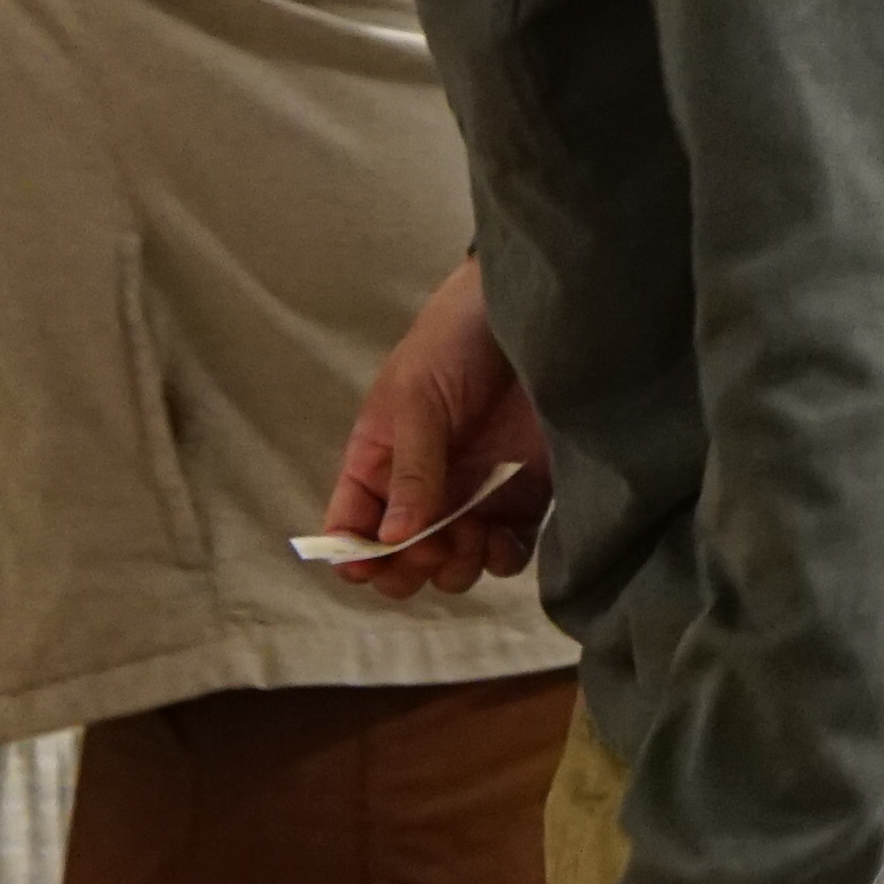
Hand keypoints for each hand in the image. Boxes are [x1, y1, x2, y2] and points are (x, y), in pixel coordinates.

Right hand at [313, 261, 551, 601]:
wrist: (532, 314)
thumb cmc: (454, 341)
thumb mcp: (417, 399)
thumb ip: (410, 471)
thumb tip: (393, 540)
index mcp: (378, 463)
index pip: (352, 526)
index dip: (354, 555)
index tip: (368, 565)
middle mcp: (420, 492)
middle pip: (400, 562)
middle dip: (410, 567)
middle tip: (432, 544)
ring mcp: (471, 500)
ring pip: (451, 569)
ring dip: (455, 568)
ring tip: (471, 533)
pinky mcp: (520, 502)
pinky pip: (504, 556)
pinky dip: (499, 559)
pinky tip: (500, 536)